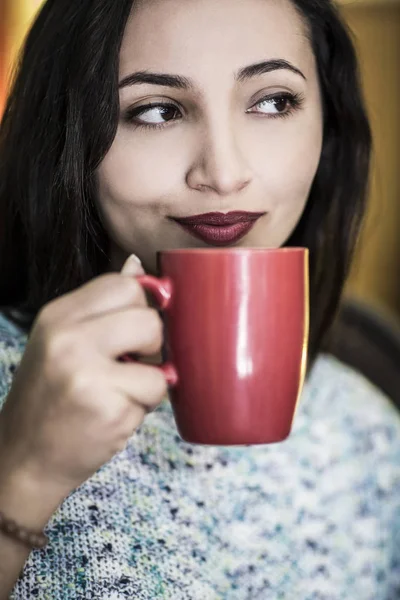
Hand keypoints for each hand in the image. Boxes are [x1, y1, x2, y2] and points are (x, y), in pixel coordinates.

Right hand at [0, 255, 167, 497]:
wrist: (25, 457)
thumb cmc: (51, 397)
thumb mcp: (63, 341)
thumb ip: (102, 307)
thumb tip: (138, 264)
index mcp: (58, 315)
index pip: (125, 285)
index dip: (140, 308)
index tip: (132, 332)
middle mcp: (68, 339)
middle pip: (148, 317)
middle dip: (151, 344)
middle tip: (128, 365)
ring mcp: (86, 374)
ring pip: (160, 360)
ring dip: (150, 381)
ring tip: (118, 392)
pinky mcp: (107, 408)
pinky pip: (156, 394)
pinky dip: (143, 408)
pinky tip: (113, 414)